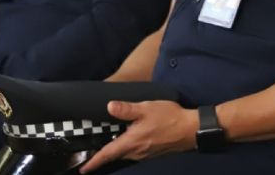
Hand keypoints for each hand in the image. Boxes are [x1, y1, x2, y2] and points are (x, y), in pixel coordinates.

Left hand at [79, 101, 197, 172]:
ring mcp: (145, 154)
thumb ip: (126, 109)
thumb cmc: (169, 118)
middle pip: (115, 156)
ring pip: (125, 154)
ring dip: (115, 152)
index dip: (94, 162)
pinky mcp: (153, 152)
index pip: (107, 154)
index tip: (83, 169)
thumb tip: (109, 107)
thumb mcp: (146, 108)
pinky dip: (126, 149)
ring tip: (106, 147)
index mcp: (132, 142)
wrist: (191, 130)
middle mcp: (137, 152)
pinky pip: (135, 153)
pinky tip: (127, 141)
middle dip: (102, 157)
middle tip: (90, 156)